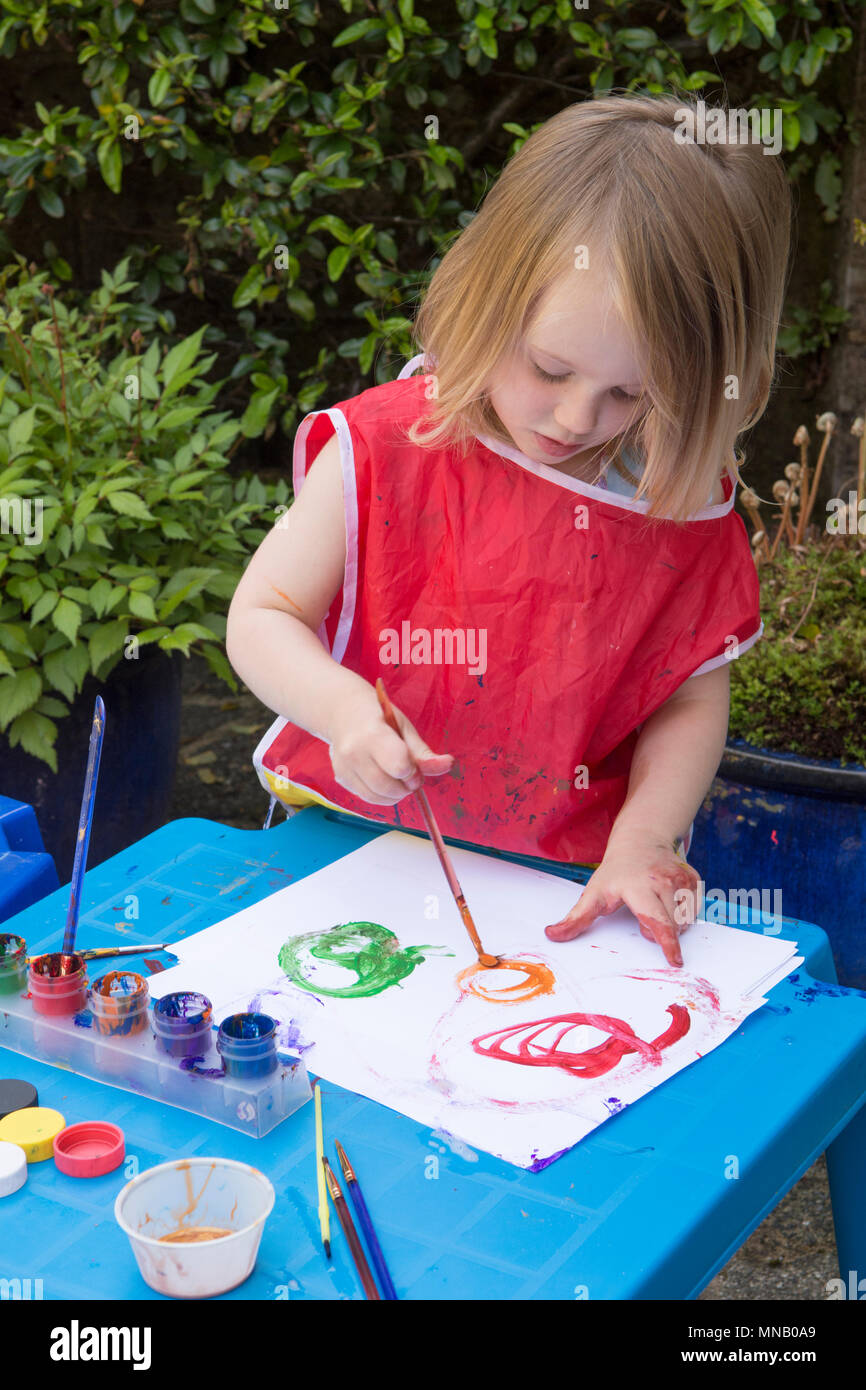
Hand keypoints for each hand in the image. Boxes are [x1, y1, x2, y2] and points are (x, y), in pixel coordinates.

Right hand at [327, 686, 453, 804]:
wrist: (344, 712)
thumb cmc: (379, 717)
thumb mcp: (404, 728)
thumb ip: (424, 752)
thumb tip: (448, 765)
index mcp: (373, 734)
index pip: (399, 766)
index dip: (413, 772)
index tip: (414, 766)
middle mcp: (353, 752)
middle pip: (388, 787)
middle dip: (406, 787)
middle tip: (410, 775)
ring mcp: (344, 766)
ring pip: (377, 797)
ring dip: (395, 794)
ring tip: (398, 778)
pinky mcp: (341, 778)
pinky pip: (367, 797)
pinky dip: (382, 795)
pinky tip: (384, 779)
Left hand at [544, 829, 701, 967]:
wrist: (640, 841)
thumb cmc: (616, 873)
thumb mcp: (593, 893)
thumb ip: (576, 918)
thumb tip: (551, 936)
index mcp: (638, 886)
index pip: (657, 920)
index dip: (666, 942)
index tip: (675, 960)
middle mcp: (663, 881)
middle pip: (672, 925)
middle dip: (660, 932)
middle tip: (644, 916)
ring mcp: (682, 879)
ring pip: (685, 921)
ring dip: (671, 925)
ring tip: (654, 906)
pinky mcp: (694, 879)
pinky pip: (694, 910)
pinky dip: (682, 915)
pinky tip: (667, 901)